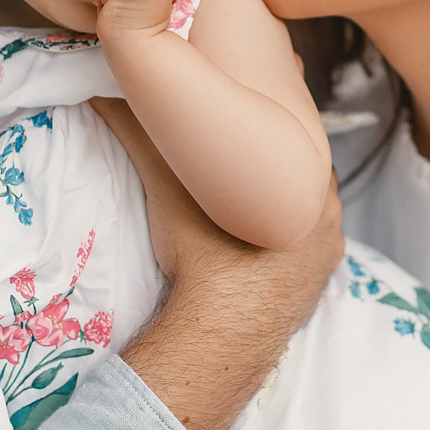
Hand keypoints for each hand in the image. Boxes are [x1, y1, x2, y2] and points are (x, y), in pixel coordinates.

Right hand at [91, 96, 341, 429]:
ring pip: (307, 218)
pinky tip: (258, 248)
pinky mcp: (315, 292)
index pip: (302, 138)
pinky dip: (286, 248)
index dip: (275, 128)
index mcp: (309, 182)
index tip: (250, 123)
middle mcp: (328, 217)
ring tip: (246, 206)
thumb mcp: (167, 184)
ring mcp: (326, 259)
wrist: (218, 336)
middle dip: (277, 169)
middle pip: (305, 177)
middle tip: (242, 163)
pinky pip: (306, 256)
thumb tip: (101, 94)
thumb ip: (139, 133)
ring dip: (282, 211)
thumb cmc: (202, 255)